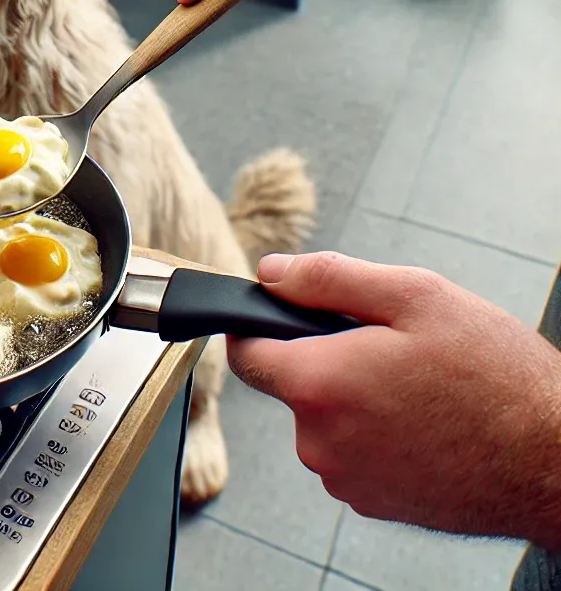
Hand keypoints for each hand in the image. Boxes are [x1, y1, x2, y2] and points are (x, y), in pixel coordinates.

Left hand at [228, 251, 560, 548]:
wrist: (555, 462)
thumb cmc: (494, 376)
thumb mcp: (413, 296)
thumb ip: (327, 278)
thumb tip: (271, 272)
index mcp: (319, 385)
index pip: (245, 354)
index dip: (257, 327)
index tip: (281, 316)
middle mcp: (319, 442)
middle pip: (292, 384)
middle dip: (325, 358)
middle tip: (388, 348)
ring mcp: (345, 480)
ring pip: (324, 419)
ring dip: (353, 397)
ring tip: (416, 388)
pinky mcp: (372, 503)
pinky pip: (350, 452)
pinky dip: (373, 433)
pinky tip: (422, 421)